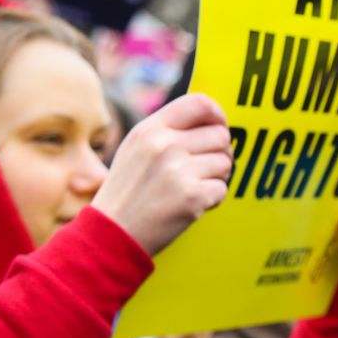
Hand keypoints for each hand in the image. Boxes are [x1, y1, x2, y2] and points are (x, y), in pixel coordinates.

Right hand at [91, 94, 231, 255]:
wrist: (111, 233)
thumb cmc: (128, 192)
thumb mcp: (136, 150)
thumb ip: (168, 131)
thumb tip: (214, 121)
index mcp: (149, 130)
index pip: (199, 103)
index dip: (217, 115)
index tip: (219, 128)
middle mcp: (164, 145)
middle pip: (220, 135)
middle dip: (220, 154)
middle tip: (203, 170)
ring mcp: (178, 170)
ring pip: (225, 163)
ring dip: (216, 178)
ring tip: (191, 188)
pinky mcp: (192, 196)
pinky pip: (222, 189)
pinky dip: (213, 200)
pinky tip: (191, 205)